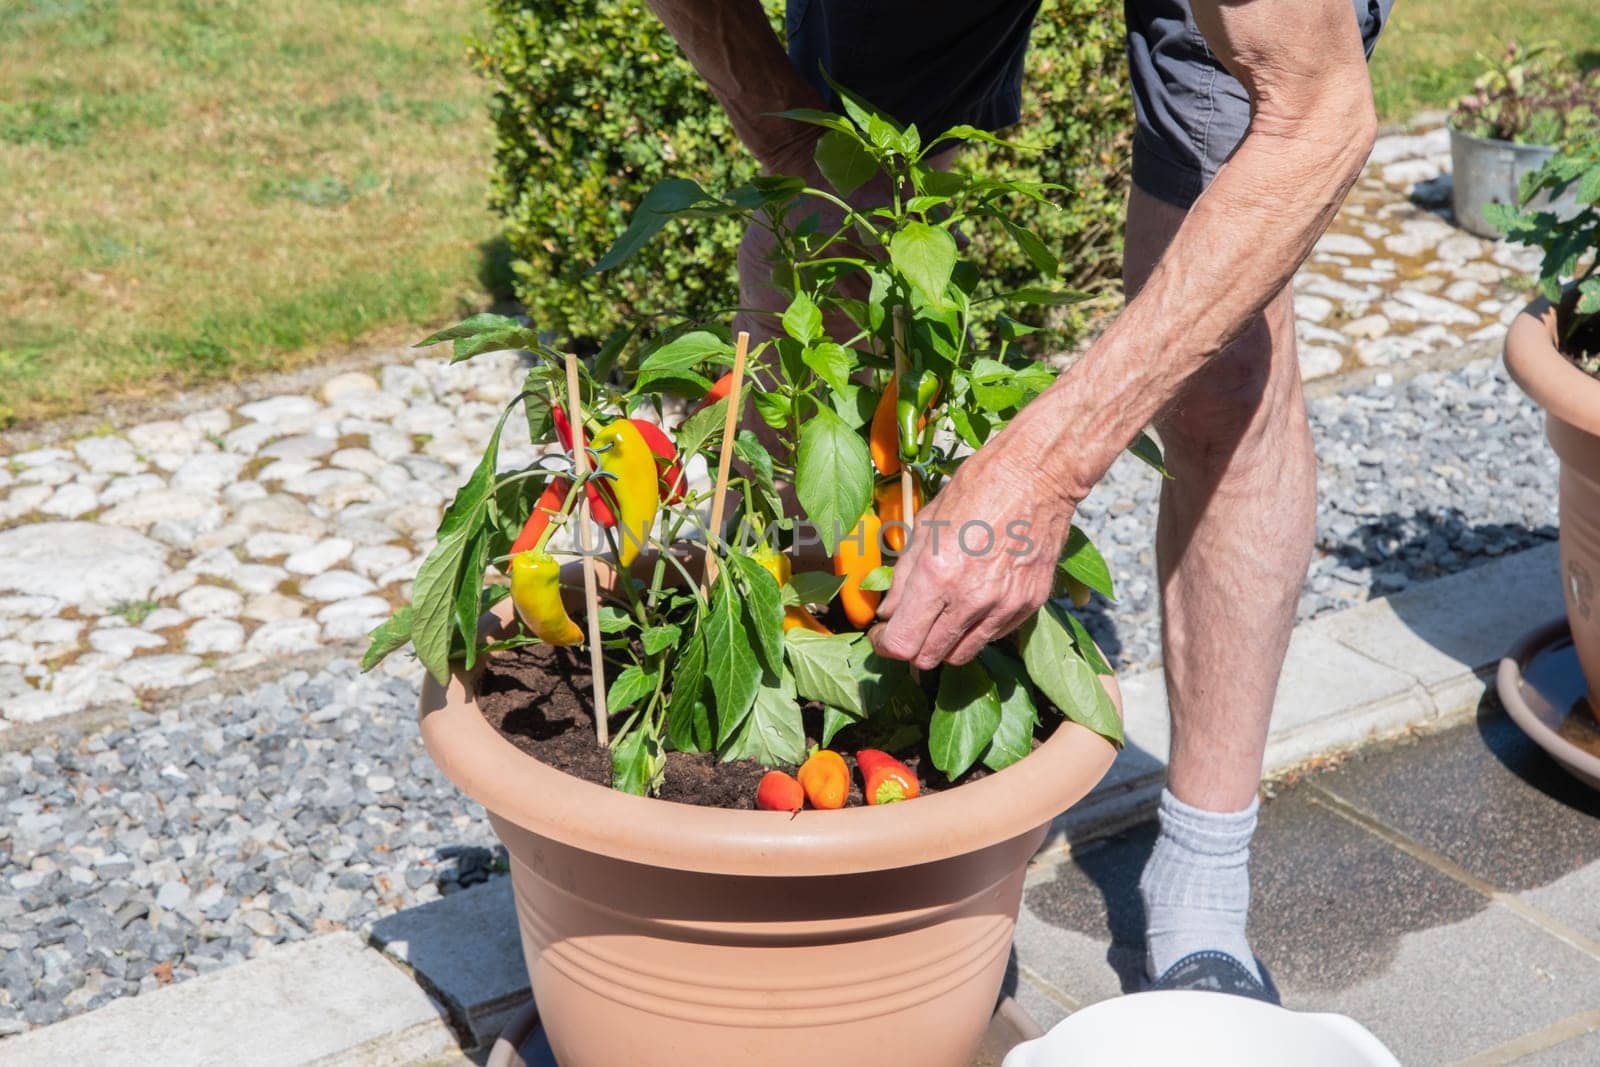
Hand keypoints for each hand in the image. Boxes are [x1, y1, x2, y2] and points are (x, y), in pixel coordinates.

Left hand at [870, 435, 1076, 667]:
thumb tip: (888, 614)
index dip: (886, 644)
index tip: (883, 634)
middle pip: (929, 658)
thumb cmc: (975, 490)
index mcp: (937, 575)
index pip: (902, 644)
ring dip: (943, 643)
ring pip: (961, 655)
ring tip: (939, 616)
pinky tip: (972, 602)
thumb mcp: (924, 526)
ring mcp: (1004, 606)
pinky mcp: (1029, 605)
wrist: (1037, 475)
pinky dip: (975, 629)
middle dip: (911, 647)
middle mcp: (971, 599)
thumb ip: (901, 578)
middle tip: (906, 627)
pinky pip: (992, 636)